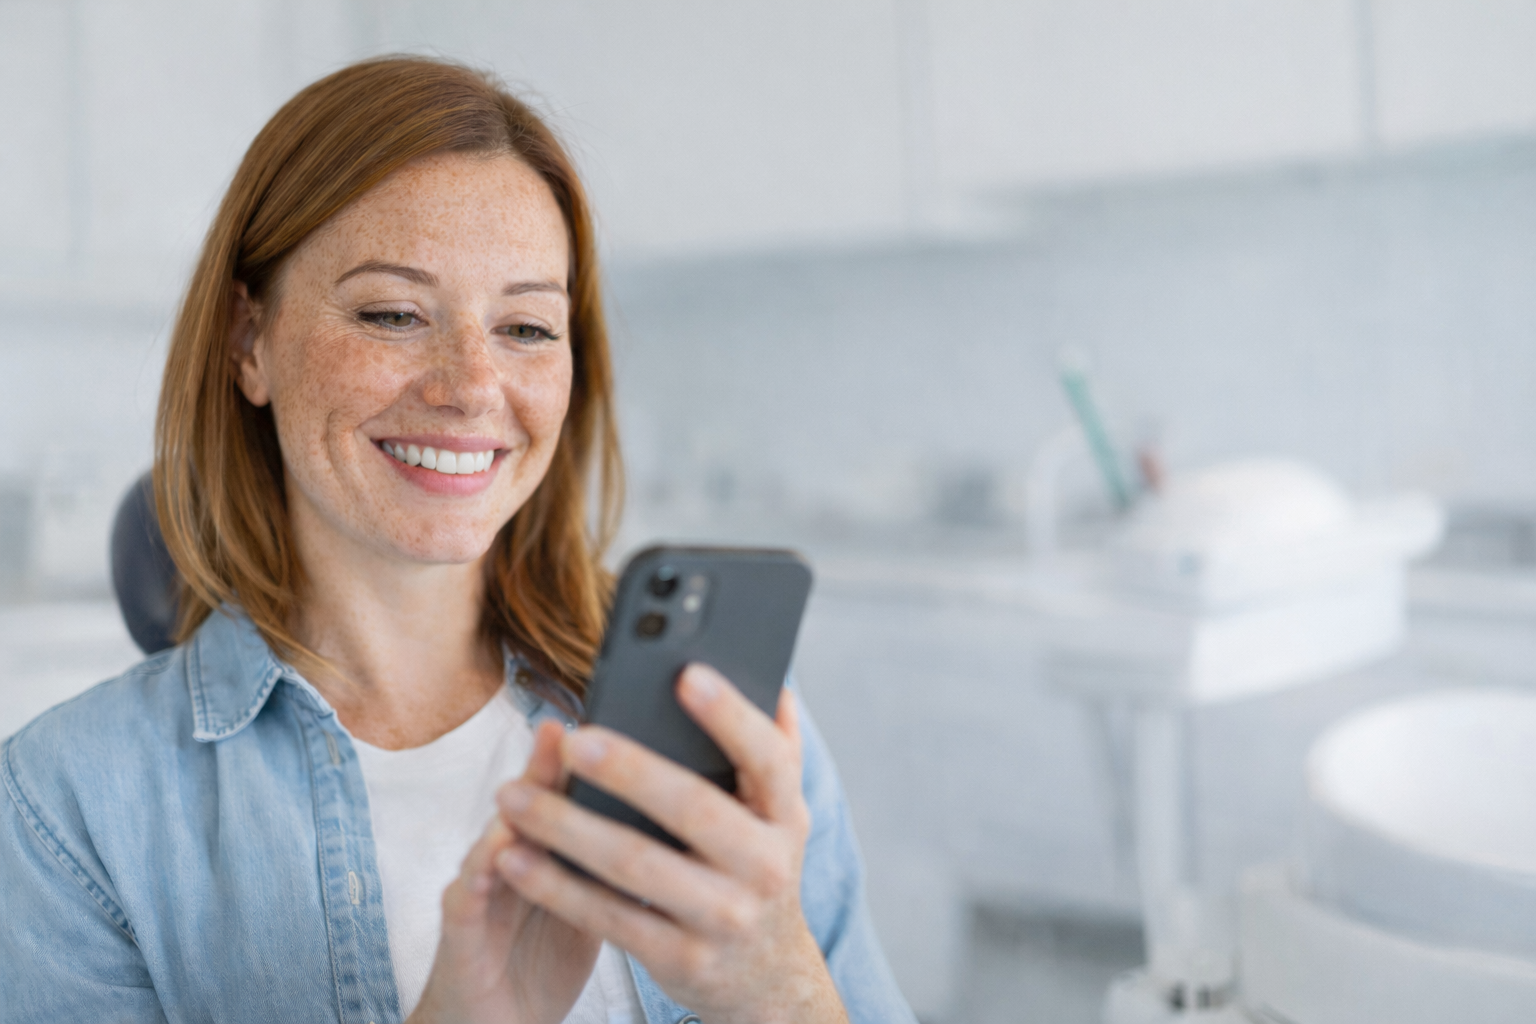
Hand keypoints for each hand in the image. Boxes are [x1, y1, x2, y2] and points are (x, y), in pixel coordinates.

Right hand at [408, 721, 600, 1023]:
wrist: (500, 1023)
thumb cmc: (546, 955)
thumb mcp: (592, 899)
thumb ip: (617, 854)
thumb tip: (678, 814)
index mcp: (548, 852)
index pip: (565, 797)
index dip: (585, 761)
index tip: (613, 722)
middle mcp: (509, 861)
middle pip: (527, 808)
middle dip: (544, 769)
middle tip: (561, 732)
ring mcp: (479, 894)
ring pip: (492, 844)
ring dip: (508, 815)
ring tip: (524, 789)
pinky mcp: (460, 936)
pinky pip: (463, 904)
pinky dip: (475, 880)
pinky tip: (490, 863)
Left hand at [493, 665, 848, 1023]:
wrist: (767, 976)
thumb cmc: (756, 869)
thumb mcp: (779, 814)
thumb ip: (774, 749)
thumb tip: (774, 680)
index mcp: (785, 815)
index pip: (766, 757)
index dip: (730, 716)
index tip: (686, 674)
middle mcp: (763, 866)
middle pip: (692, 808)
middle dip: (630, 770)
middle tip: (574, 740)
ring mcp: (722, 917)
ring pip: (635, 865)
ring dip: (567, 827)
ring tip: (514, 796)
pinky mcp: (680, 958)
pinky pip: (608, 916)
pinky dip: (555, 886)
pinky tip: (514, 858)